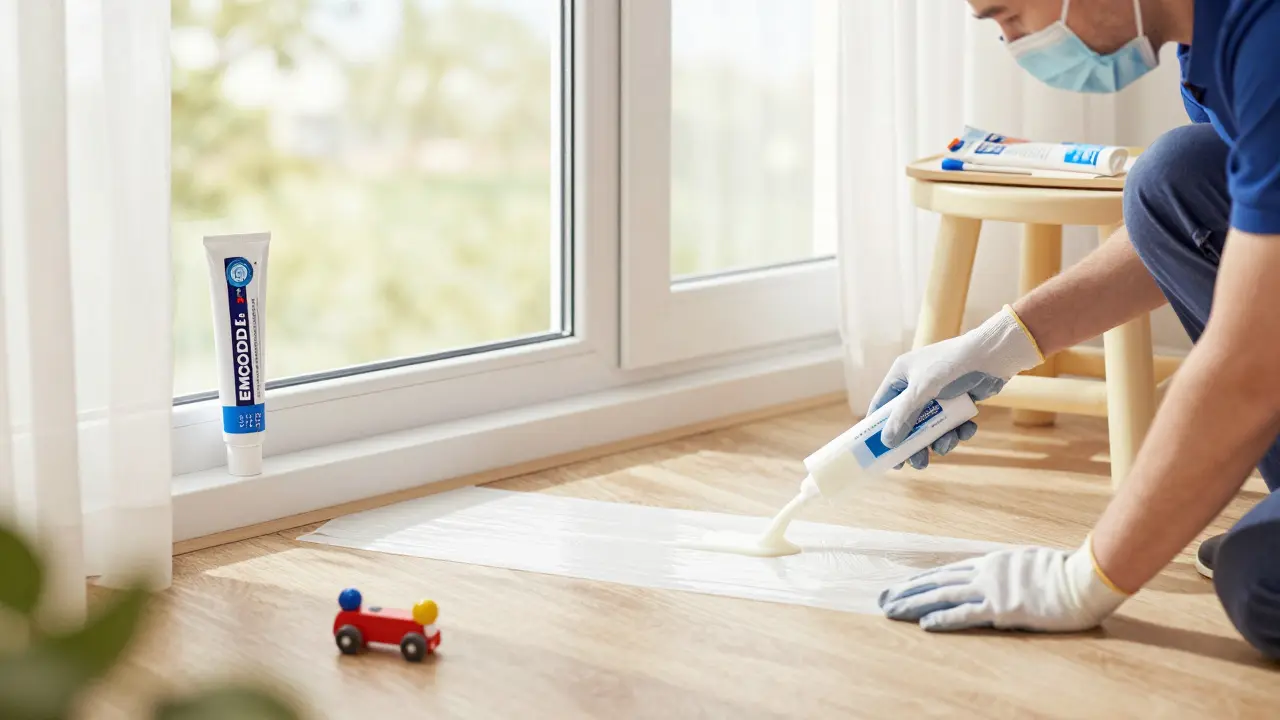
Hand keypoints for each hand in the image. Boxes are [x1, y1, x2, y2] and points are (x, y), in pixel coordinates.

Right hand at [870, 305, 1043, 468]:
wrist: (995, 355)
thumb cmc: (953, 365)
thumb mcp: (923, 391)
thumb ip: (904, 417)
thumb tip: (887, 442)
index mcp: (902, 376)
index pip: (882, 406)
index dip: (879, 430)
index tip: (882, 454)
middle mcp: (917, 385)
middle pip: (908, 422)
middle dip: (915, 443)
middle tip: (919, 463)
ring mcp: (939, 394)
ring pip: (932, 427)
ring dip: (940, 439)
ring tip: (947, 445)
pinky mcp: (959, 401)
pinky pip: (952, 423)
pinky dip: (959, 430)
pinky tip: (968, 429)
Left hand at [877, 540, 1128, 632]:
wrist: (1083, 578)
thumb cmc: (1063, 572)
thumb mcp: (1029, 563)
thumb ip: (1008, 570)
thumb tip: (999, 576)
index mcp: (991, 562)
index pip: (946, 572)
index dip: (921, 580)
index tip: (900, 586)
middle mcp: (985, 573)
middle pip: (937, 582)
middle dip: (907, 591)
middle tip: (882, 599)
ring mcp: (992, 590)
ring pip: (943, 596)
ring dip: (915, 604)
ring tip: (891, 611)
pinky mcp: (1003, 609)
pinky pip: (967, 615)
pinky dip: (944, 619)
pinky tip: (925, 624)